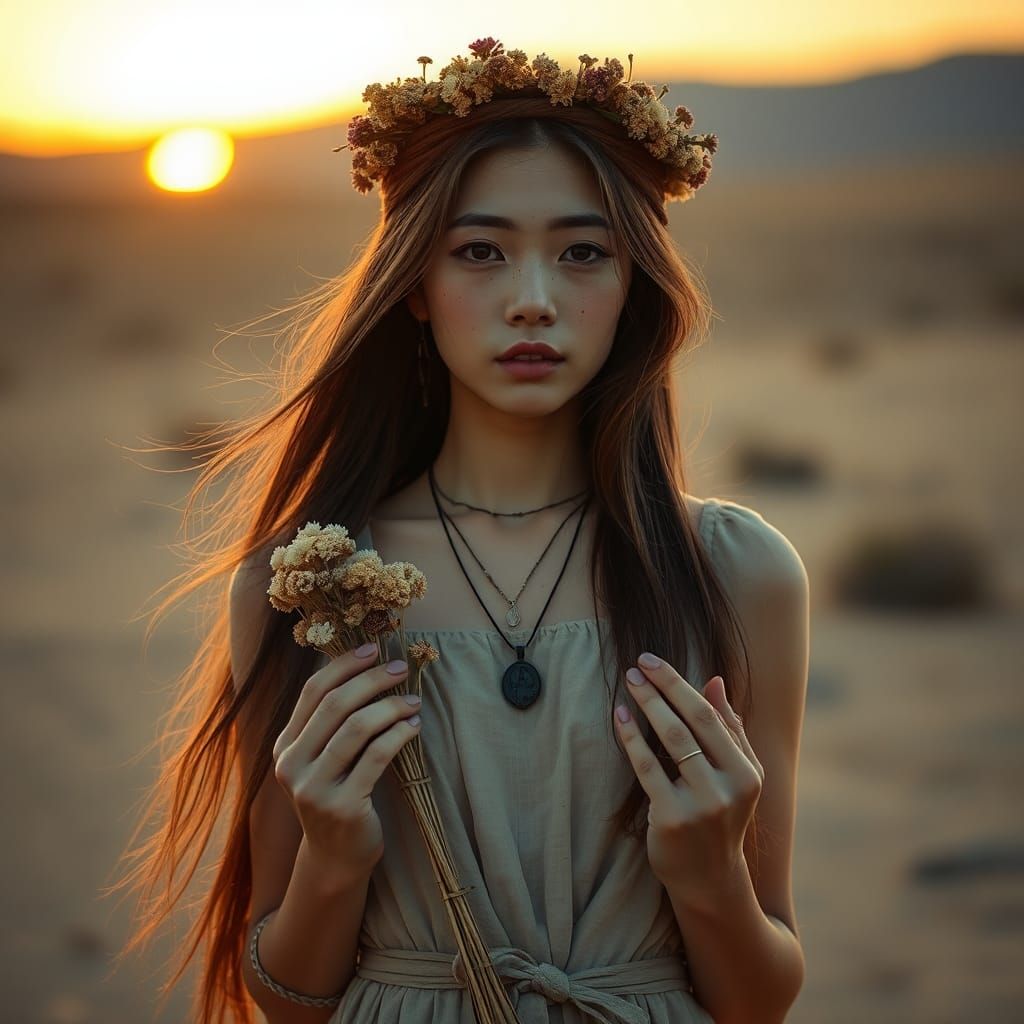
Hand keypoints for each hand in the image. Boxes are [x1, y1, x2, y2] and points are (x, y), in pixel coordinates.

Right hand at [272, 647, 421, 885]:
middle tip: (400, 669)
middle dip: (372, 680)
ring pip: (358, 728)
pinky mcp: (343, 807)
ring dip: (391, 707)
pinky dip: (400, 734)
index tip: (373, 648)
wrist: (336, 857)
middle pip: (335, 705)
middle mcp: (292, 765)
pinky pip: (377, 756)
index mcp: (285, 746)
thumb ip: (333, 722)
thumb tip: (367, 666)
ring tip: (413, 701)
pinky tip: (415, 726)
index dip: (344, 665)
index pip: (312, 692)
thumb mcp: (323, 759)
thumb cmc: (338, 795)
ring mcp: (314, 788)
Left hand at [614, 653, 764, 905]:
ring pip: (671, 741)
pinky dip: (631, 737)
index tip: (654, 661)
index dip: (681, 684)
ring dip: (647, 705)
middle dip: (663, 687)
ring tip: (629, 683)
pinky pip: (646, 768)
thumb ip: (729, 730)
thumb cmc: (721, 817)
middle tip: (637, 664)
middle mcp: (729, 787)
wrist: (709, 880)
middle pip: (692, 723)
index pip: (711, 716)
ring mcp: (701, 804)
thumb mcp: (737, 776)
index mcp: (748, 772)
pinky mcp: (671, 819)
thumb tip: (715, 681)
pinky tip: (619, 716)